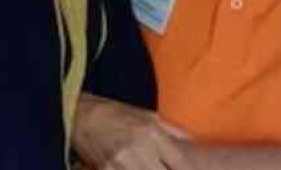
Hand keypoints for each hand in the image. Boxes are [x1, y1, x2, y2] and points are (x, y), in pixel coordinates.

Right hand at [71, 93, 190, 169]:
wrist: (83, 116)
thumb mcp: (150, 117)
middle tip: (169, 169)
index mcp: (153, 135)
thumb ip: (175, 133)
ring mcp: (122, 164)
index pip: (181, 165)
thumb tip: (197, 145)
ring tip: (152, 168)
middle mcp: (139, 151)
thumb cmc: (118, 115)